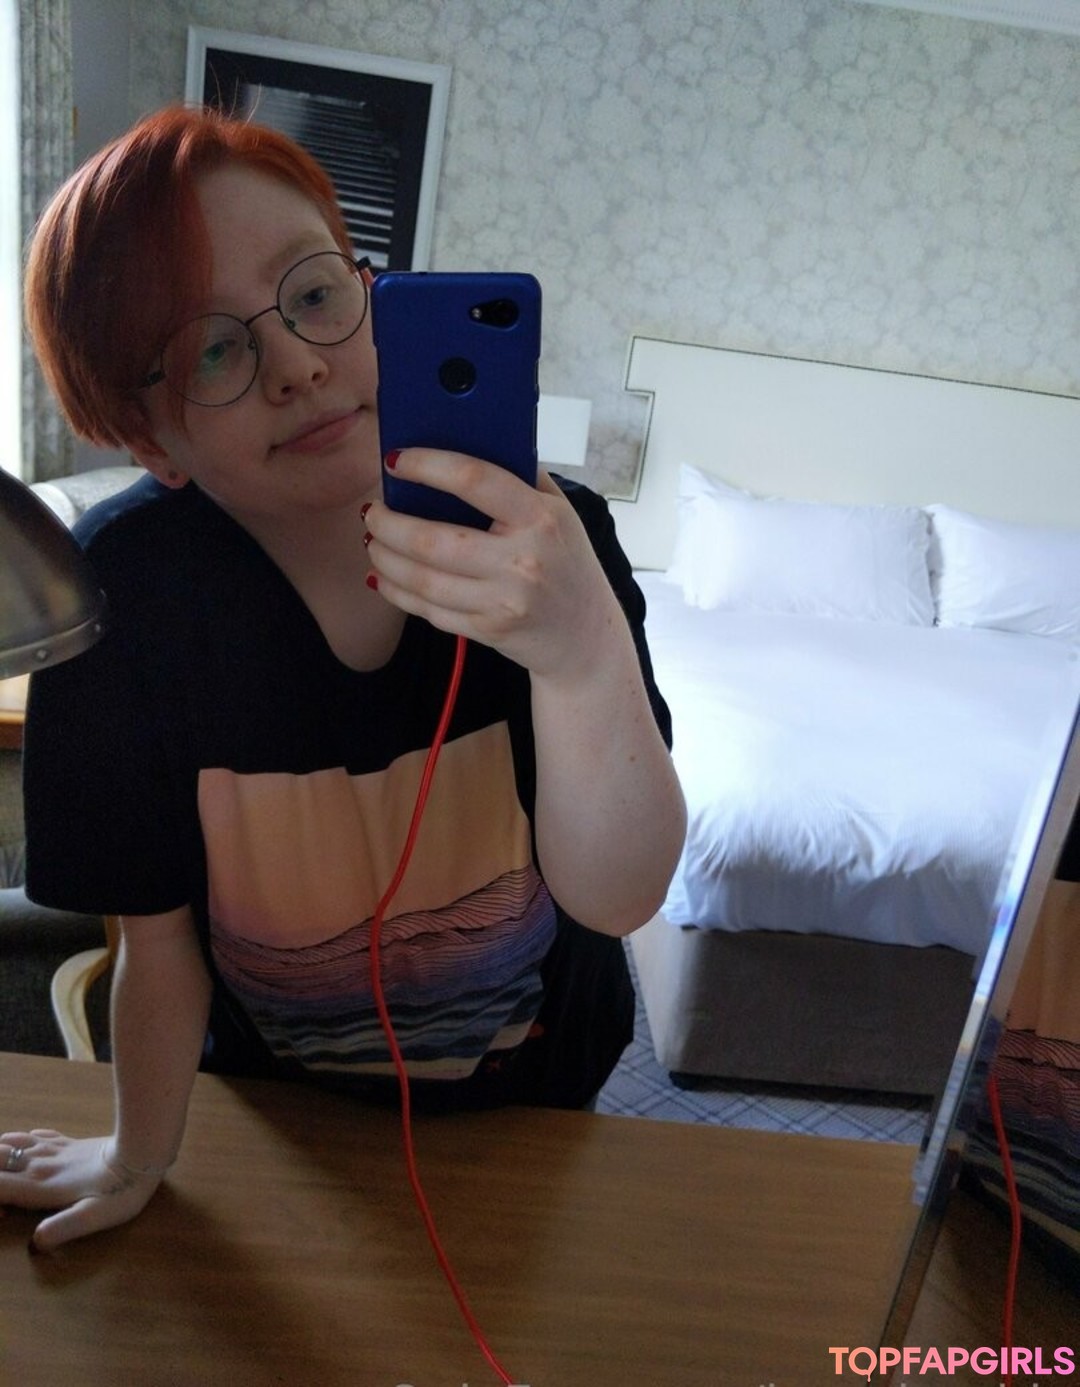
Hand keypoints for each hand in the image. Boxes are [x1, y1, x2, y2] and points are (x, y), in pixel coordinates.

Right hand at [0, 1130, 163, 1250]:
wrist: (143, 1151)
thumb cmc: (120, 1190)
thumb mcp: (93, 1217)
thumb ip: (62, 1229)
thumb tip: (36, 1241)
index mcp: (40, 1185)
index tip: (3, 1214)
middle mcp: (39, 1164)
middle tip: (7, 1196)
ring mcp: (53, 1149)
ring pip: (10, 1142)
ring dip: (0, 1157)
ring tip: (8, 1177)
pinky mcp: (68, 1142)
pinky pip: (34, 1136)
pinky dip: (19, 1142)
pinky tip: (26, 1151)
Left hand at [365, 452, 624, 682]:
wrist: (586, 636)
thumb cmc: (568, 563)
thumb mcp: (560, 512)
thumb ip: (519, 477)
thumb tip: (462, 439)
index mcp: (541, 518)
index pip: (474, 479)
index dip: (427, 465)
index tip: (396, 461)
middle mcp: (523, 561)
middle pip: (432, 539)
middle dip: (388, 523)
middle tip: (372, 511)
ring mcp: (503, 600)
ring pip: (422, 579)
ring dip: (384, 558)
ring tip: (373, 540)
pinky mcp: (487, 631)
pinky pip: (428, 610)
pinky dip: (397, 592)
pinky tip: (385, 576)